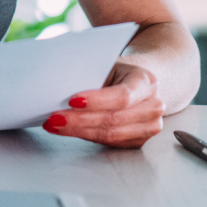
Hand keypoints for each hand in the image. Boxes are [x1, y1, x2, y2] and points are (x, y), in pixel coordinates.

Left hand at [42, 62, 163, 147]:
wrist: (140, 82)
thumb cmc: (118, 70)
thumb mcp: (108, 64)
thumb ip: (92, 75)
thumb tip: (59, 85)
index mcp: (146, 81)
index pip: (122, 96)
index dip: (96, 101)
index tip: (71, 100)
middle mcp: (153, 106)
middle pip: (114, 119)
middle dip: (79, 120)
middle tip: (53, 118)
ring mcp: (150, 127)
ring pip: (111, 134)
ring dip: (79, 131)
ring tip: (55, 125)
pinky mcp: (140, 141)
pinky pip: (111, 142)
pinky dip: (87, 136)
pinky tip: (69, 130)